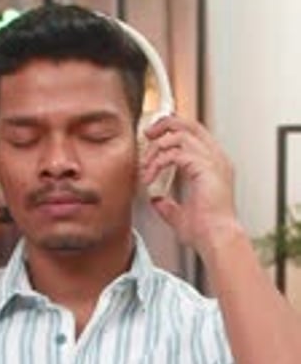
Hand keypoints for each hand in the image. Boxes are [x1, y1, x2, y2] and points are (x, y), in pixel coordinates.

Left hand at [140, 116, 240, 258]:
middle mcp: (216, 158)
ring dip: (157, 147)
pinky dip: (158, 162)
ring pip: (179, 135)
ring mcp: (213, 161)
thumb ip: (169, 206)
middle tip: (147, 135)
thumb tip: (157, 201)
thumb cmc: (206, 232)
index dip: (172, 131)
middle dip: (164, 125)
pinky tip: (149, 176)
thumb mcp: (181, 216)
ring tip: (146, 166)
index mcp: (214, 165)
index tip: (152, 140)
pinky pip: (175, 153)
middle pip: (189, 124)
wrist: (217, 240)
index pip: (194, 134)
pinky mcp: (205, 168)